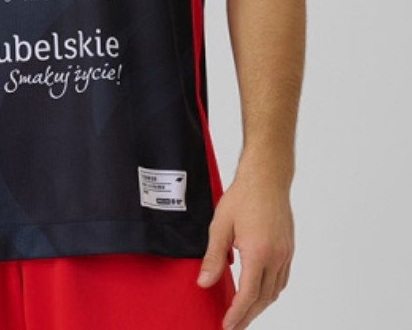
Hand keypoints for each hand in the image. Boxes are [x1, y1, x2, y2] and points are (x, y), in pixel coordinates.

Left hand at [196, 168, 293, 329]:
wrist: (266, 177)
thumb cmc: (242, 196)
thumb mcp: (220, 225)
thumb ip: (213, 256)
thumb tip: (204, 282)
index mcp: (259, 252)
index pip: (248, 294)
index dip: (237, 313)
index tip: (227, 325)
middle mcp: (276, 257)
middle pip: (263, 298)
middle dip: (248, 315)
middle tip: (233, 326)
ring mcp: (285, 253)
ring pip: (275, 291)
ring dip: (260, 306)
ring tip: (244, 313)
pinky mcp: (288, 248)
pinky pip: (282, 279)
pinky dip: (270, 292)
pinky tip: (259, 293)